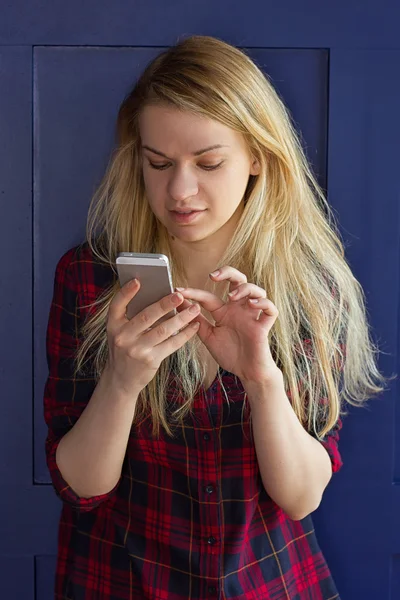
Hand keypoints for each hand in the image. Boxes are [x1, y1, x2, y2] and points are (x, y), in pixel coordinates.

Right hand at [104, 278, 200, 395]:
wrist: (121, 379)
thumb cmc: (124, 349)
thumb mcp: (119, 332)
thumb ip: (131, 317)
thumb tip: (157, 297)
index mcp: (113, 325)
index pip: (117, 305)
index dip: (126, 292)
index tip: (138, 281)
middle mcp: (123, 337)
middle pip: (146, 316)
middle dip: (165, 304)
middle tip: (180, 295)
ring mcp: (137, 349)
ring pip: (163, 330)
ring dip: (181, 318)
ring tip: (195, 309)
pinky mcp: (150, 360)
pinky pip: (172, 344)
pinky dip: (185, 334)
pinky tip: (194, 326)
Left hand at [175, 266, 280, 384]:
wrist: (246, 373)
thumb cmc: (229, 354)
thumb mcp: (208, 337)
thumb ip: (196, 321)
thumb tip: (179, 305)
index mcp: (223, 312)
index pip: (208, 296)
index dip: (193, 292)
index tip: (178, 291)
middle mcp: (238, 309)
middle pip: (238, 279)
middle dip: (227, 272)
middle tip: (213, 276)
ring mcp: (252, 315)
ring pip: (256, 289)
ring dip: (244, 288)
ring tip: (231, 296)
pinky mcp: (264, 325)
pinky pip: (271, 309)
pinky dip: (263, 303)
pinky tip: (252, 304)